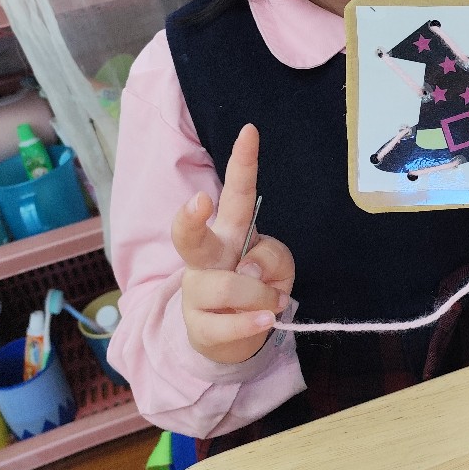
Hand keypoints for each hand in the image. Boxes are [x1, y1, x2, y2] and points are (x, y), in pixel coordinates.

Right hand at [172, 124, 294, 364]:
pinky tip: (265, 320)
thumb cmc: (255, 290)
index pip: (236, 195)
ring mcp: (197, 291)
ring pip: (230, 285)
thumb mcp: (278, 268)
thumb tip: (246, 272)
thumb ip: (273, 259)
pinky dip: (252, 323)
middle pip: (190, 235)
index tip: (250, 131)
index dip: (242, 163)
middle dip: (191, 217)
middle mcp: (207, 257)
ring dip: (262, 297)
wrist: (230, 338)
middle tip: (200, 200)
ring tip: (271, 305)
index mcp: (229, 233)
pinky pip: (228, 325)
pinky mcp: (198, 326)